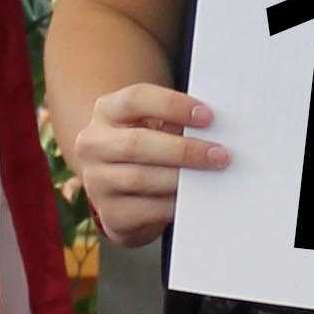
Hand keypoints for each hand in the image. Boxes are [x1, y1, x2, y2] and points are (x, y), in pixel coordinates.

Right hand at [73, 84, 228, 248]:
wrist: (122, 192)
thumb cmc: (147, 150)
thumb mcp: (153, 127)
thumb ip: (176, 123)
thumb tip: (216, 130)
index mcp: (106, 112)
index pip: (135, 99)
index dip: (173, 106)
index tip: (208, 116)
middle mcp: (93, 144)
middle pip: (136, 144)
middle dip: (183, 150)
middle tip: (220, 154)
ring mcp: (97, 182)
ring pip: (140, 179)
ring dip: (181, 178)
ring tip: (211, 176)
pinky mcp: (111, 214)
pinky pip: (146, 210)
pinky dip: (173, 204)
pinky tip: (194, 200)